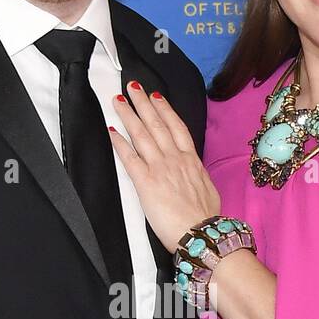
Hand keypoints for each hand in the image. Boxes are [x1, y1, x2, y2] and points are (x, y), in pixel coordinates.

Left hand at [109, 82, 219, 252]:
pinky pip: (129, 157)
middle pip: (157, 124)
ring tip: (119, 100)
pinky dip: (120, 142)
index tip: (156, 97)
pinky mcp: (146, 182)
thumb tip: (194, 173)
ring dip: (129, 114)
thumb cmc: (206, 217)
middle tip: (132, 86)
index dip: (165, 110)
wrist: (201, 232)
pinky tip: (111, 130)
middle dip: (144, 103)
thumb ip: (197, 176)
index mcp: (191, 160)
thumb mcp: (207, 189)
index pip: (176, 128)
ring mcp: (160, 168)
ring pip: (142, 134)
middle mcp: (175, 159)